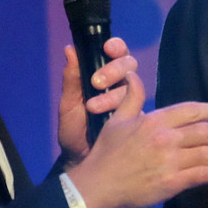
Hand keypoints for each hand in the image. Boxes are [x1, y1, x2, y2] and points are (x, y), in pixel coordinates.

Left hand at [57, 37, 136, 161]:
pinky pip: (139, 107)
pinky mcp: (138, 119)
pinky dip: (125, 110)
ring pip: (135, 85)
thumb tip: (70, 49)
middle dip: (114, 70)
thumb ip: (71, 79)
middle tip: (96, 83)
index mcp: (103, 76)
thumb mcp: (68, 105)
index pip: (116, 52)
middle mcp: (120, 86)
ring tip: (93, 108)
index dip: (116, 46)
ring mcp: (132, 102)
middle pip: (130, 64)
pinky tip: (109, 118)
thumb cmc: (74, 131)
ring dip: (113, 94)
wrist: (81, 160)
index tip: (107, 48)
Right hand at [65, 70, 207, 207]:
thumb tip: (133, 75)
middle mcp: (166, 138)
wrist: (95, 186)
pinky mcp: (172, 183)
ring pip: (207, 154)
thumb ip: (131, 98)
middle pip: (205, 132)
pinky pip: (201, 175)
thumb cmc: (105, 153)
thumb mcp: (117, 120)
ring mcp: (170, 161)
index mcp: (154, 120)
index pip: (190, 111)